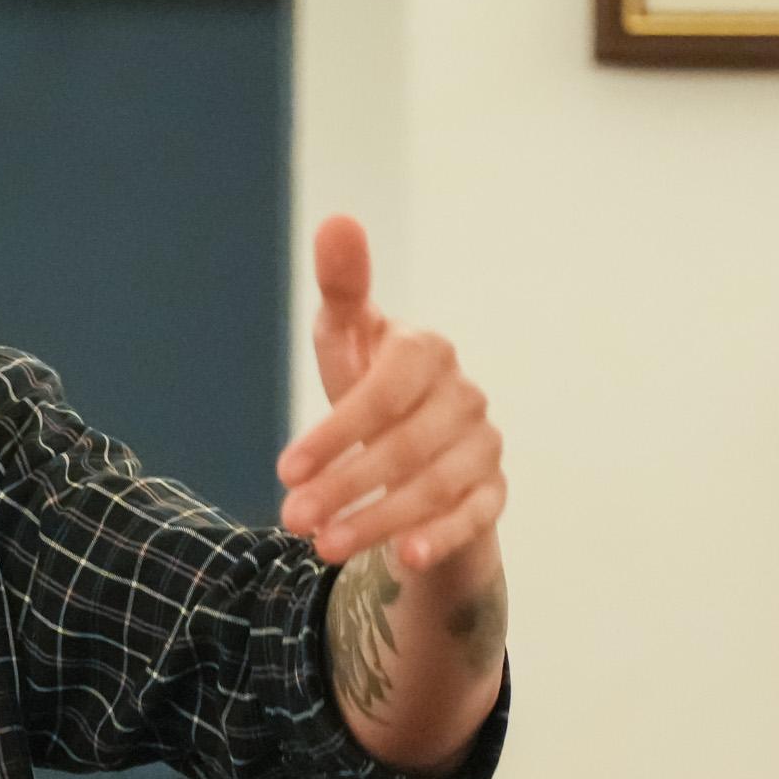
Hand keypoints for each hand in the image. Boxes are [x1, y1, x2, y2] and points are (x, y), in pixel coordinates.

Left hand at [275, 216, 506, 575]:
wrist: (414, 445)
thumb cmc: (371, 383)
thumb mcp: (349, 338)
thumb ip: (343, 287)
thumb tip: (337, 221)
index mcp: (427, 351)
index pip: (384, 391)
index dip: (335, 432)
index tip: (285, 469)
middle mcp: (464, 395)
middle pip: (406, 446)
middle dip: (347, 486)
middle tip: (292, 520)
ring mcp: (484, 444)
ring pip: (436, 486)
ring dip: (379, 519)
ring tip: (323, 545)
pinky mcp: (493, 490)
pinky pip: (476, 514)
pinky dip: (443, 535)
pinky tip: (406, 557)